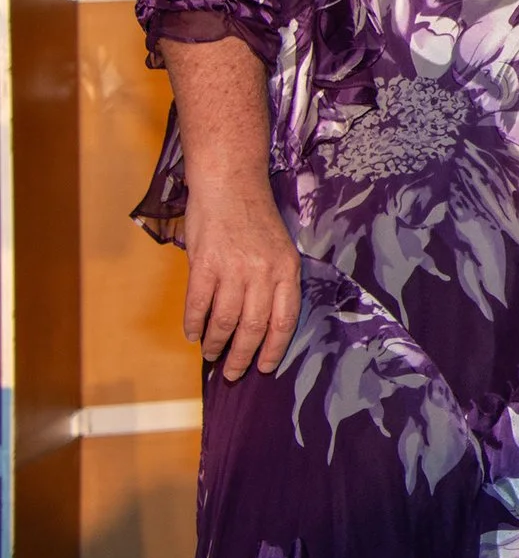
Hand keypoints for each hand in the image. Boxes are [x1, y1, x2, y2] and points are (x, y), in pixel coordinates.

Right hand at [182, 177, 302, 380]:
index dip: (274, 349)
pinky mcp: (204, 263)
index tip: (265, 368)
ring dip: (216, 343)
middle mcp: (263, 272)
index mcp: (287, 270)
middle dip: (242, 356)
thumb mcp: (279, 248)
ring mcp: (233, 268)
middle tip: (233, 373)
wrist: (230, 184)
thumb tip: (262, 323)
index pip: (285, 320)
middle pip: (254, 327)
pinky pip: (198, 304)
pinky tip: (192, 334)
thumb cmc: (255, 218)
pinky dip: (194, 324)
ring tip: (210, 355)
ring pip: (225, 320)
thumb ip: (273, 282)